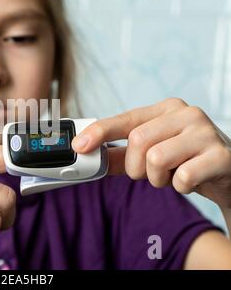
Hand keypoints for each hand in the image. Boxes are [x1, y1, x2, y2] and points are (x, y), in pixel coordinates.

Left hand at [71, 98, 230, 208]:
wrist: (228, 172)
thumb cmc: (184, 159)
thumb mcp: (151, 154)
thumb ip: (119, 155)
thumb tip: (86, 155)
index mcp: (165, 109)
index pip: (125, 119)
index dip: (99, 132)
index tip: (79, 146)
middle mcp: (185, 113)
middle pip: (137, 141)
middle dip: (135, 167)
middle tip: (149, 173)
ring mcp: (205, 131)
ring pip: (156, 158)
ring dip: (157, 178)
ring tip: (170, 175)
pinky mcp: (220, 155)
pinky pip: (182, 176)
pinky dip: (179, 185)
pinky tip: (190, 180)